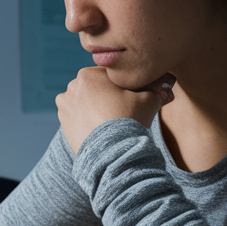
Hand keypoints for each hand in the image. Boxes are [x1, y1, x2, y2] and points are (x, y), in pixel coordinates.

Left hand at [56, 67, 174, 152]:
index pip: (108, 75)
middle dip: (106, 96)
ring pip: (85, 102)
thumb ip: (154, 87)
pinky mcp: (63, 122)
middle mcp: (71, 87)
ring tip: (109, 120)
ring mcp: (64, 106)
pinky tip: (99, 128)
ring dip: (94, 107)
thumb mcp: (148, 99)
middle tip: (120, 111)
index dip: (122, 86)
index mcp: (88, 74)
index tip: (129, 97)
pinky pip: (78, 117)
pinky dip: (86, 120)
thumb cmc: (129, 120)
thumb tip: (164, 84)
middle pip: (95, 87)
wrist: (111, 151)